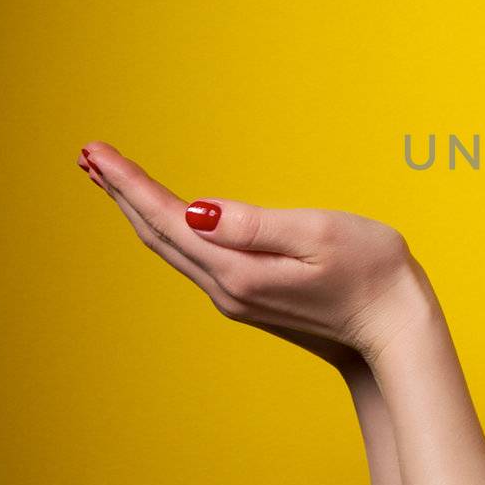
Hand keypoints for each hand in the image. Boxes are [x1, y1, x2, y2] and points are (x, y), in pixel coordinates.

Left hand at [77, 141, 428, 383]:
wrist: (396, 333)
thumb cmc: (374, 275)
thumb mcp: (319, 235)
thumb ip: (254, 224)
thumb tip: (195, 210)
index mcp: (239, 270)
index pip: (168, 219)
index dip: (129, 184)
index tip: (95, 152)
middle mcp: (227, 289)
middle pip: (158, 236)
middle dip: (121, 194)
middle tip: (89, 156)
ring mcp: (236, 298)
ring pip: (171, 249)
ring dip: (138, 212)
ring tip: (112, 179)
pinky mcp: (251, 299)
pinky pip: (192, 258)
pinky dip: (167, 229)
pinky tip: (165, 216)